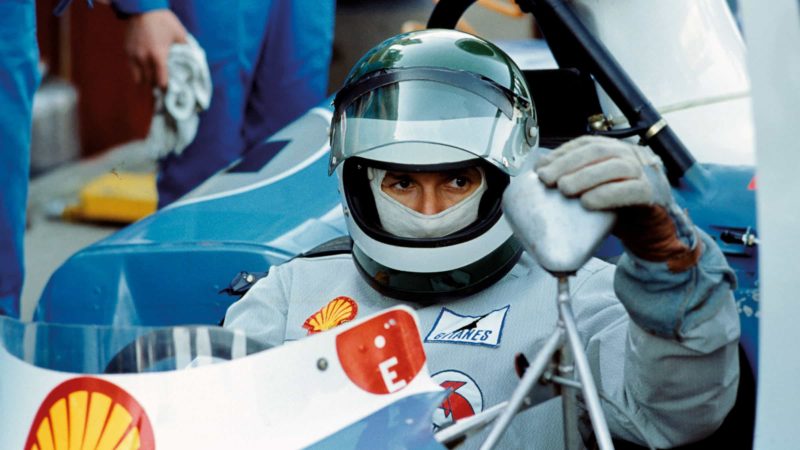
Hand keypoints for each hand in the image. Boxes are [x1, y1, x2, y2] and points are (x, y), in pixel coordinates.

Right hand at [124, 10, 187, 88]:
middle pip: (148, 82)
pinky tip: (145, 70)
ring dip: (145, 81)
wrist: (142, 6)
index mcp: (158, 56)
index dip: (166, 89)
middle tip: (162, 88)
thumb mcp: (179, 34)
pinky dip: (138, 71)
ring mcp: (133, 55)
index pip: (161, 81)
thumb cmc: (163, 20)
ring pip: (137, 78)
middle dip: (155, 87)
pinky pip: (132, 67)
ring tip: (153, 81)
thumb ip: (186, 49)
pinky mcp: (127, 50)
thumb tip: (193, 60)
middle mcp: (143, 58)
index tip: (170, 91)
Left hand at [535, 135, 700, 270]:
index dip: (562, 153)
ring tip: (563, 189)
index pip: (587, 143)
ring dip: (585, 176)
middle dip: (568, 163)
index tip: (541, 167)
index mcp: (615, 151)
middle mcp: (631, 157)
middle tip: (546, 179)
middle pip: (598, 151)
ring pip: (615, 166)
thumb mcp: (593, 191)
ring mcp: (644, 174)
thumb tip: (540, 175)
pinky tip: (587, 202)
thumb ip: (575, 181)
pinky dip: (606, 194)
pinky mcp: (652, 195)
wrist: (649, 234)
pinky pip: (630, 190)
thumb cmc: (618, 211)